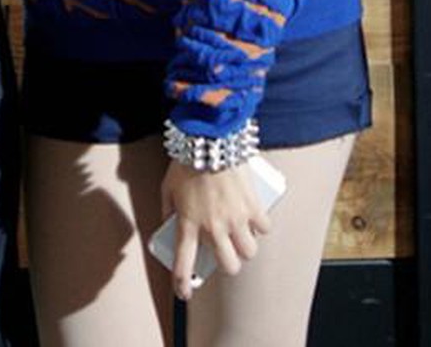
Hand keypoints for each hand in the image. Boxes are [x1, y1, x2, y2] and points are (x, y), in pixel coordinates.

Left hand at [161, 159, 271, 299]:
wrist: (209, 138)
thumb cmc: (185, 161)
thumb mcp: (166, 187)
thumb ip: (167, 209)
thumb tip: (167, 224)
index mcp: (189, 224)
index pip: (184, 264)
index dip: (183, 283)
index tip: (184, 292)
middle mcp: (213, 227)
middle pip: (229, 266)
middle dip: (228, 264)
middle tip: (226, 252)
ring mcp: (235, 218)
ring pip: (249, 252)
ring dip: (245, 246)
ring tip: (241, 234)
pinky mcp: (252, 206)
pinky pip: (264, 228)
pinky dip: (261, 226)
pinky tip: (255, 218)